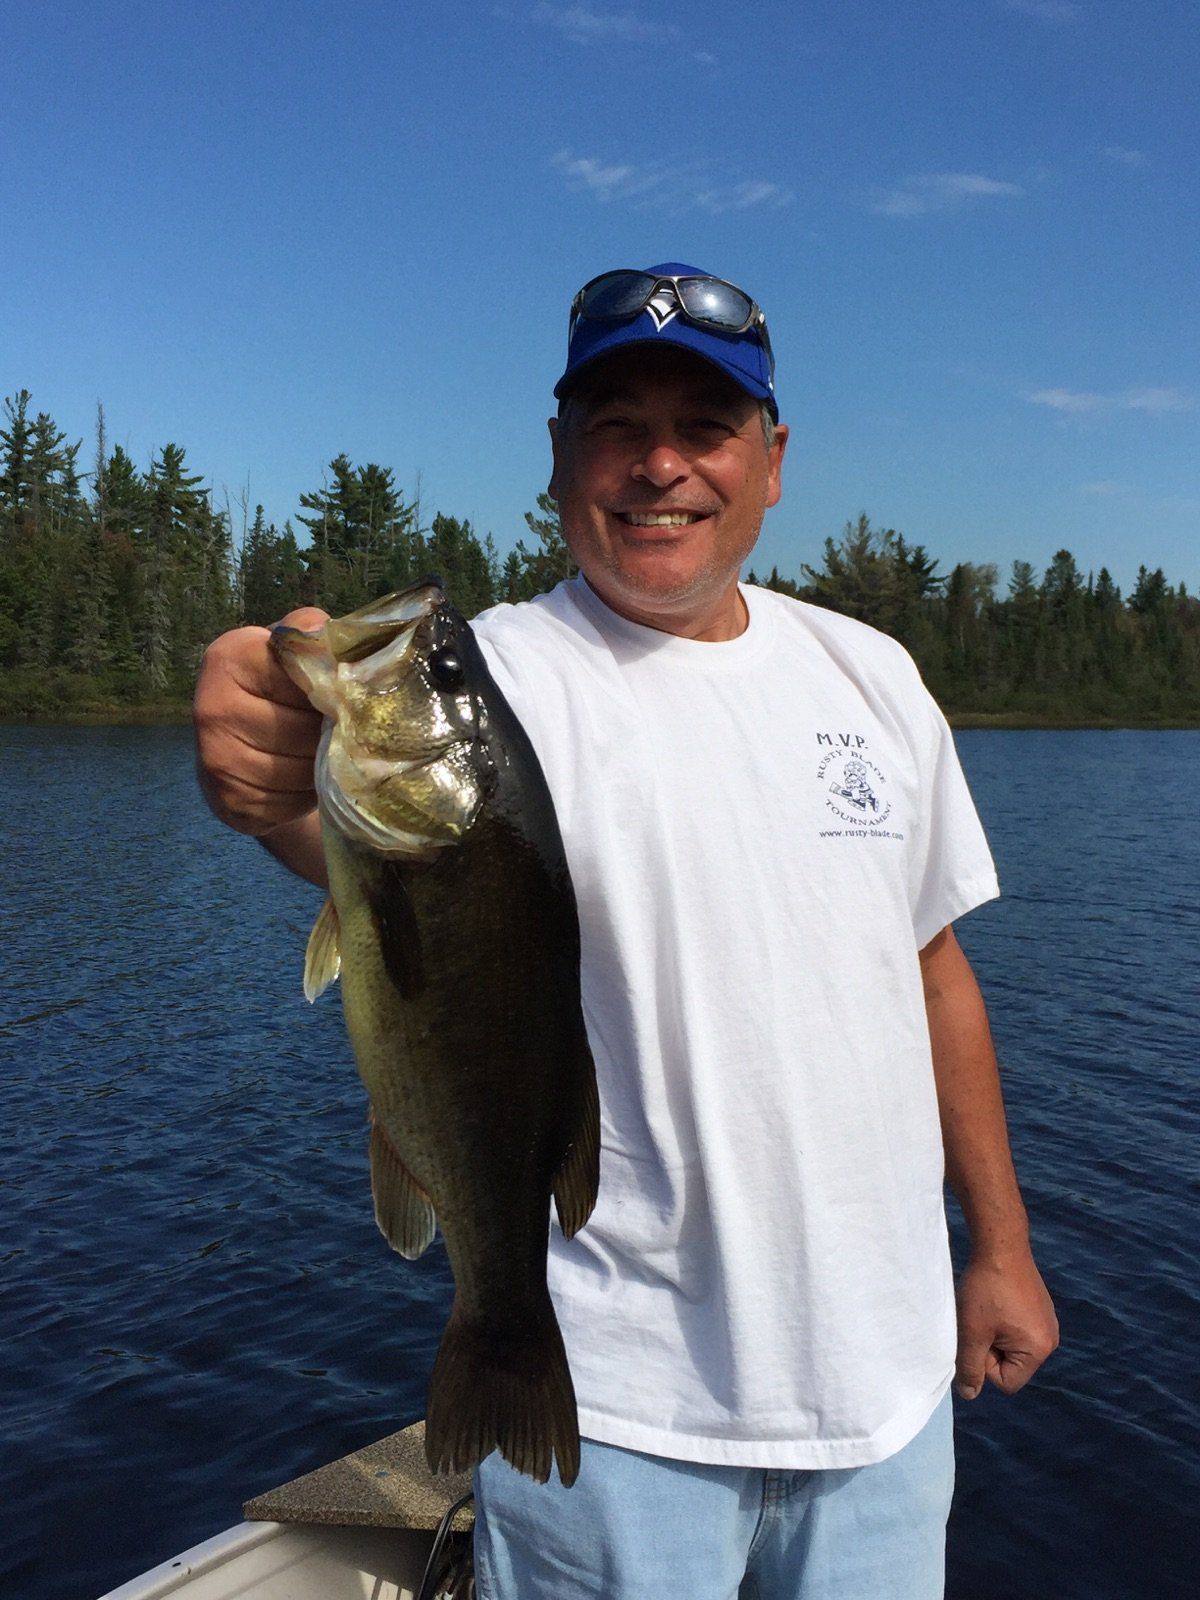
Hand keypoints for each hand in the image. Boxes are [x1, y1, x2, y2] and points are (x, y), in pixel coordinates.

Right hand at [193, 606, 328, 835]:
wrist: (239, 751)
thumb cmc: (276, 693)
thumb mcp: (290, 653)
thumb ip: (311, 636)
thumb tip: (323, 631)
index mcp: (228, 657)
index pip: (305, 674)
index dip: (331, 689)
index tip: (337, 693)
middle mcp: (212, 707)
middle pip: (305, 727)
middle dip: (330, 732)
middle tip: (333, 729)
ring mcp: (217, 758)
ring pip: (304, 768)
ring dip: (323, 766)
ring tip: (320, 754)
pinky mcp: (231, 800)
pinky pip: (293, 801)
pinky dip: (307, 794)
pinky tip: (301, 780)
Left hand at [954, 1251, 1058, 1399]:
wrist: (1000, 1243)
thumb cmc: (985, 1288)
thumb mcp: (972, 1331)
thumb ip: (969, 1367)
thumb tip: (969, 1395)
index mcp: (1039, 1349)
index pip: (1006, 1382)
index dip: (984, 1363)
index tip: (979, 1333)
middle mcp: (1050, 1339)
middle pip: (1011, 1365)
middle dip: (989, 1347)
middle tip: (980, 1318)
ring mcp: (1047, 1322)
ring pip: (1011, 1345)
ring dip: (992, 1332)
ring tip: (986, 1307)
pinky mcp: (1039, 1308)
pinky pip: (1016, 1329)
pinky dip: (1000, 1319)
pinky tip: (994, 1297)